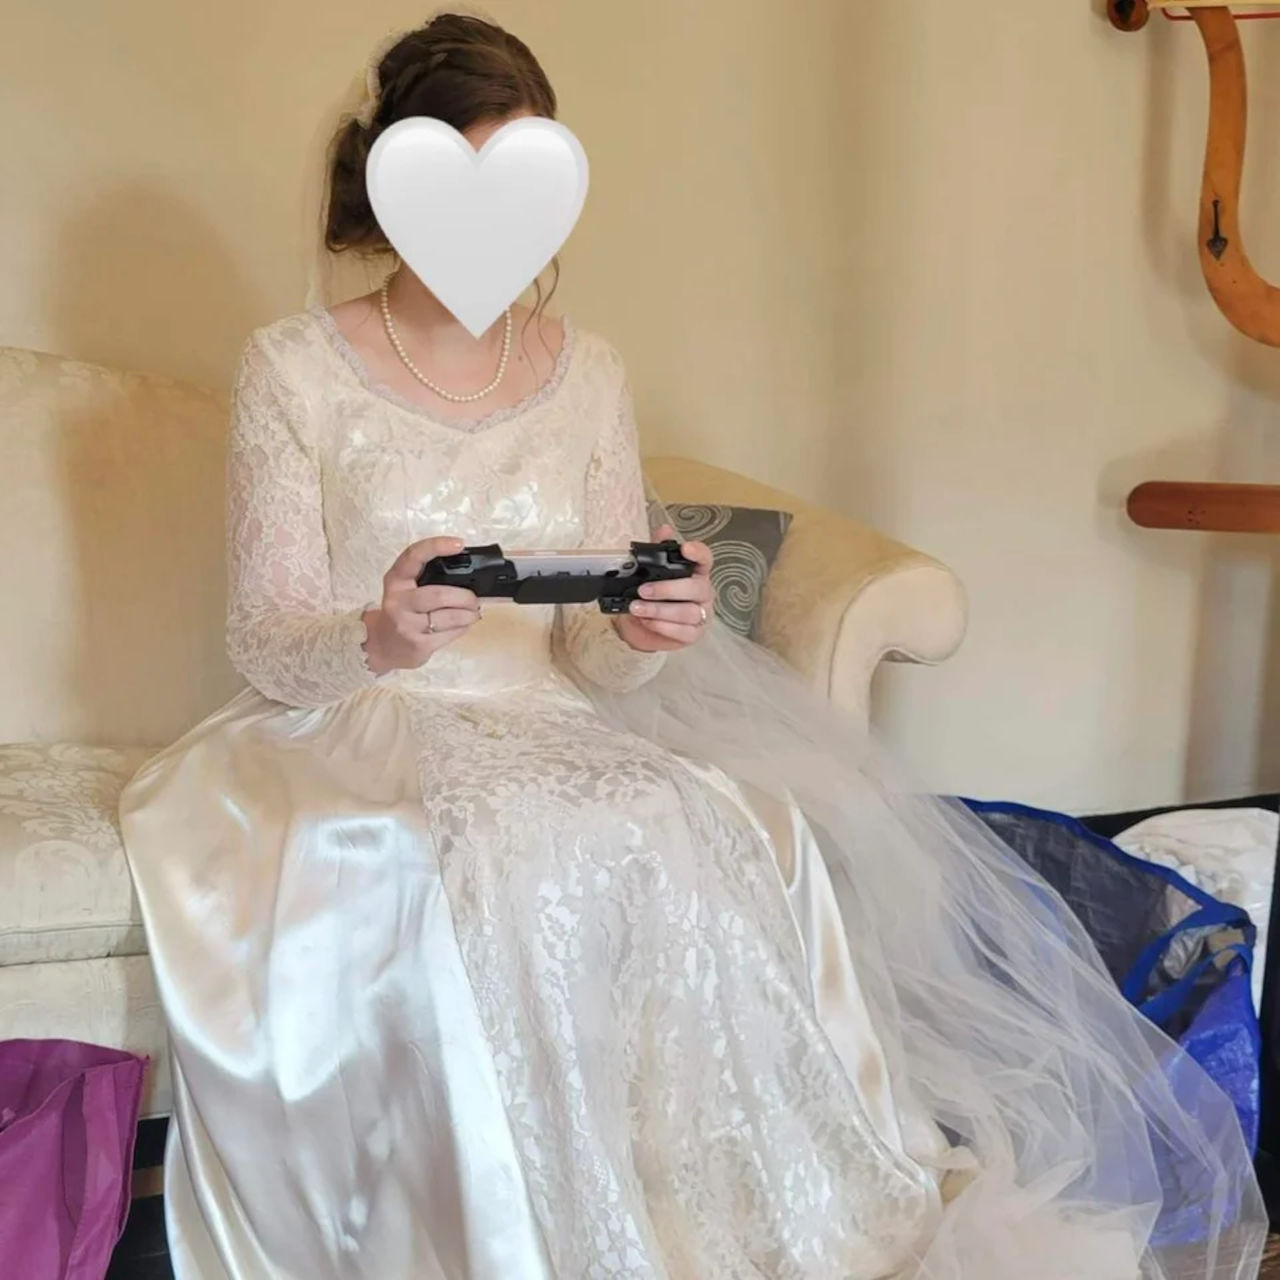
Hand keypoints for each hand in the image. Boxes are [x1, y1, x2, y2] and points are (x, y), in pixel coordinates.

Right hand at [362, 537, 481, 674]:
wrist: (383, 645)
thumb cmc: (403, 611)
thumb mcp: (406, 589)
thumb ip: (428, 578)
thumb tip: (468, 572)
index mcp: (396, 580)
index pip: (414, 556)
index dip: (436, 546)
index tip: (458, 544)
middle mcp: (398, 601)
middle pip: (439, 595)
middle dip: (465, 597)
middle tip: (474, 599)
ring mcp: (406, 625)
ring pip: (449, 616)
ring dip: (469, 614)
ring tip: (473, 612)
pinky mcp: (418, 644)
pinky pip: (450, 634)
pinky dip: (463, 627)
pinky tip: (463, 624)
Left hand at [614, 525, 713, 652]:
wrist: (642, 626)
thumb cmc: (653, 596)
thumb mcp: (649, 573)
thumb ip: (656, 551)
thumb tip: (663, 529)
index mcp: (696, 572)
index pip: (705, 558)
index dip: (698, 553)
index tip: (685, 549)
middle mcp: (703, 592)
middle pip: (696, 588)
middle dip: (667, 589)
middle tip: (642, 590)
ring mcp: (702, 614)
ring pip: (688, 612)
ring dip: (659, 610)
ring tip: (637, 608)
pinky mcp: (694, 633)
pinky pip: (683, 631)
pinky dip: (662, 626)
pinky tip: (647, 621)